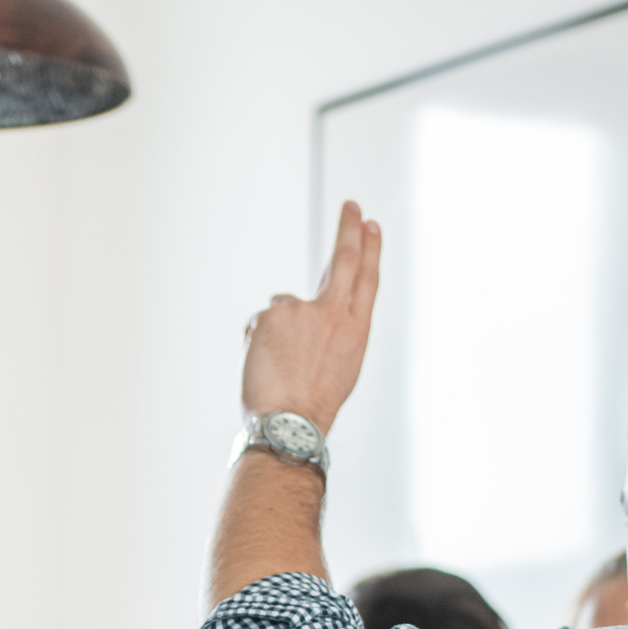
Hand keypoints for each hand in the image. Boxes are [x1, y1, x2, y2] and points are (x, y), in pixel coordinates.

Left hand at [241, 201, 381, 434]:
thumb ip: (327, 327)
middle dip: (348, 231)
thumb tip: (294, 300)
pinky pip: (260, 321)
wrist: (289, 423)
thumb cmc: (311, 404)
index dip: (369, 250)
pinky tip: (264, 365)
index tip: (371, 225)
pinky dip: (257, 341)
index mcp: (356, 330)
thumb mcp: (338, 365)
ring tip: (281, 369)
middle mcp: (333, 314)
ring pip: (284, 306)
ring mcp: (302, 309)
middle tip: (351, 205)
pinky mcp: (272, 312)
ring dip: (277, 334)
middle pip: (342, 261)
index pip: (366, 280)